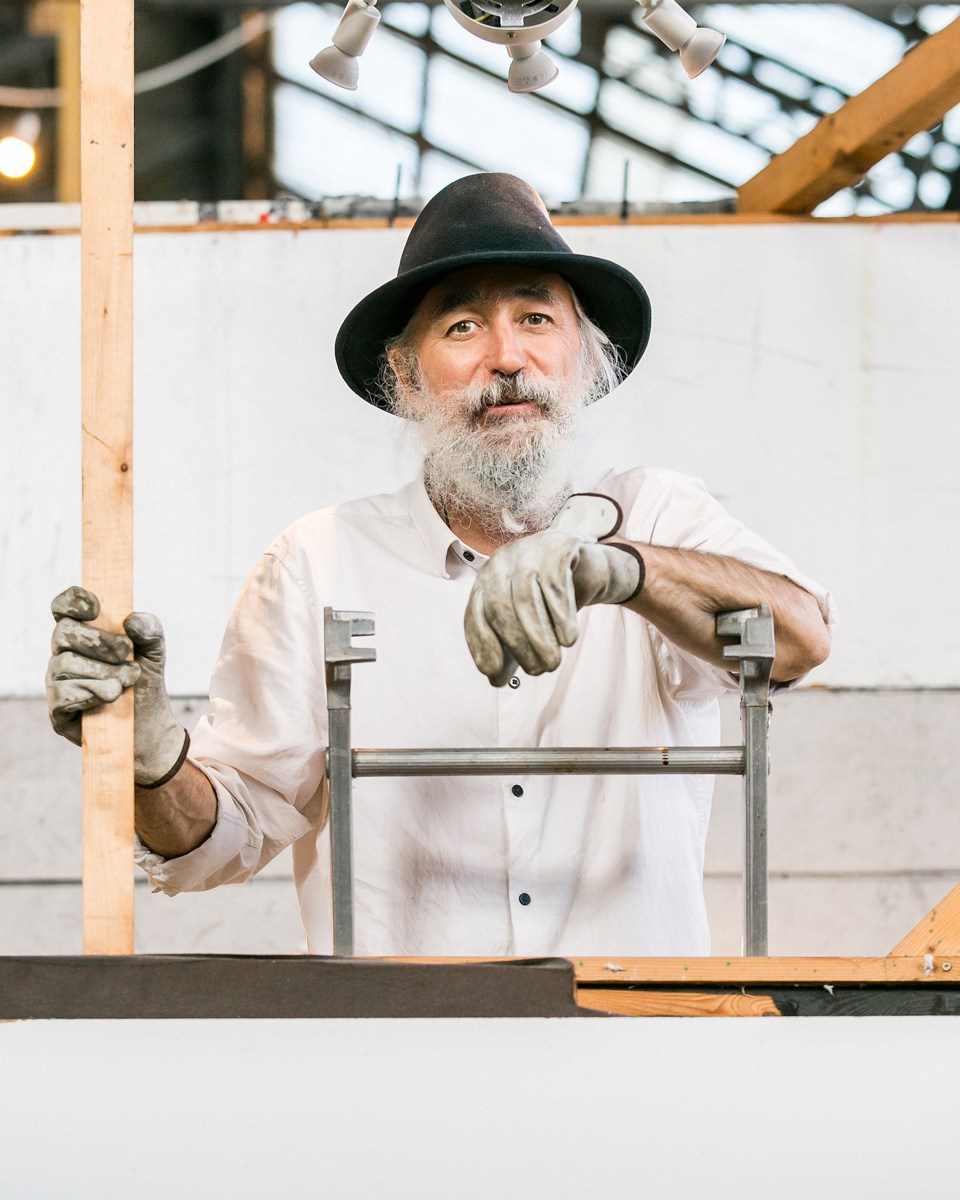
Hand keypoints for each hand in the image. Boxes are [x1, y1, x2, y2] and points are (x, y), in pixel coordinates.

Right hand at [46, 586, 187, 785]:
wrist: (149, 724)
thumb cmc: (144, 681)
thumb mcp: (154, 651)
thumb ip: (150, 629)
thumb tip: (130, 621)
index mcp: (83, 632)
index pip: (63, 607)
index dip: (73, 601)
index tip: (96, 607)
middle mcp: (64, 653)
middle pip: (64, 632)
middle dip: (99, 641)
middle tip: (126, 655)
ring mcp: (57, 680)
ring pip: (65, 663)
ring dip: (104, 672)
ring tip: (127, 682)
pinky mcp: (57, 709)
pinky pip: (63, 694)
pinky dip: (92, 693)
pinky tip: (111, 696)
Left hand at [464, 493, 643, 685]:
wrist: (587, 568)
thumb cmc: (548, 601)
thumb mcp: (527, 625)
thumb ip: (510, 650)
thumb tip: (495, 681)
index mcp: (486, 580)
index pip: (474, 613)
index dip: (481, 643)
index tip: (492, 671)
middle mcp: (501, 561)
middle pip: (499, 607)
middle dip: (517, 644)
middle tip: (537, 671)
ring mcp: (528, 551)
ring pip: (525, 597)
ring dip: (539, 636)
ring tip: (553, 663)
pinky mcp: (557, 547)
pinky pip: (555, 584)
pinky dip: (561, 616)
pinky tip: (569, 640)